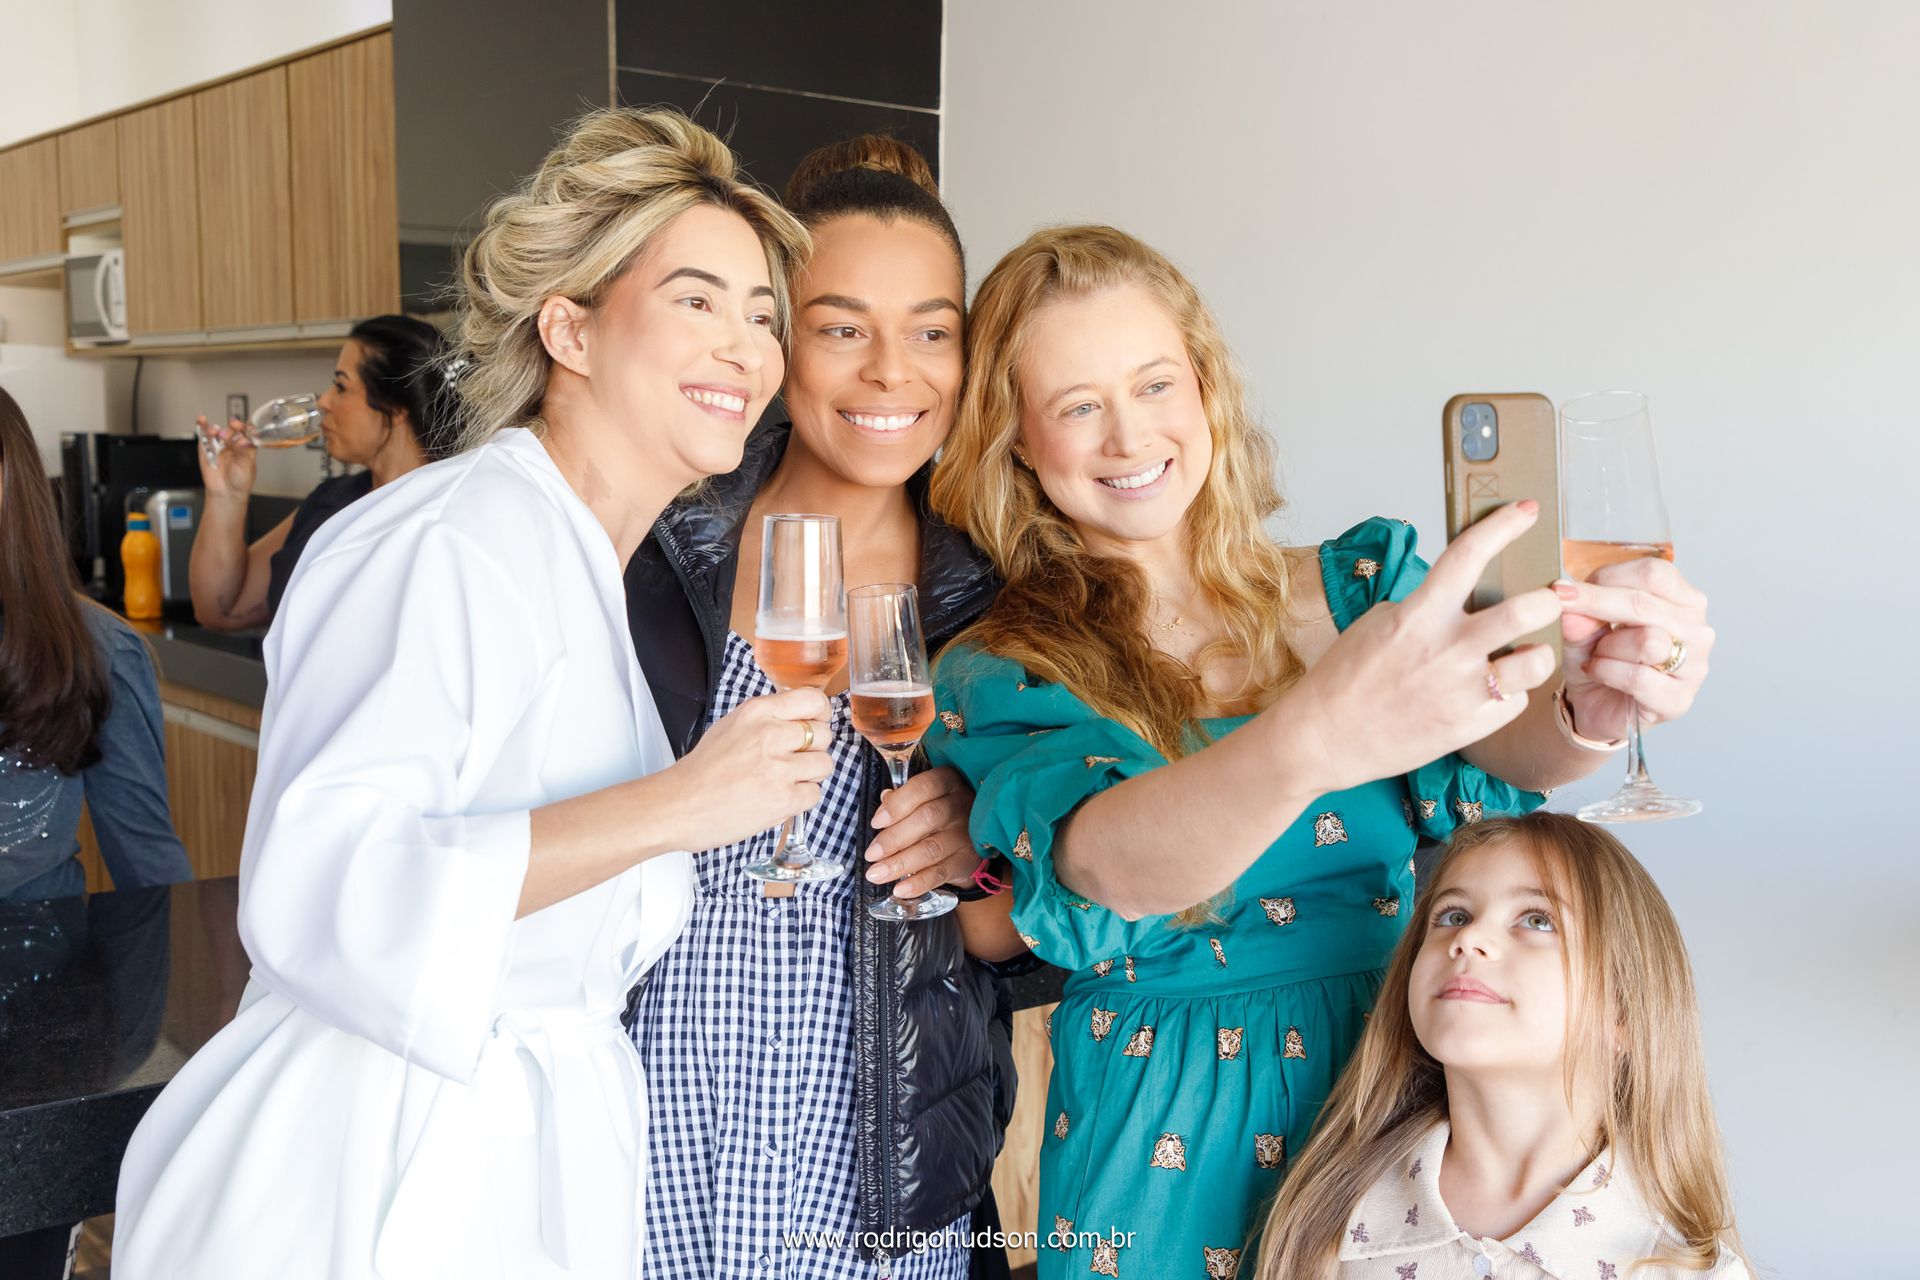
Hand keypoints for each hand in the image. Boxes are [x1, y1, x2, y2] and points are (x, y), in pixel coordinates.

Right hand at [196, 415, 256, 500]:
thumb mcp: (247, 465)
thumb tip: (243, 439)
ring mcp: (219, 445)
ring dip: (215, 428)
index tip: (239, 426)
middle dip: (228, 431)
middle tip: (226, 436)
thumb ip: (244, 451)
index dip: (243, 427)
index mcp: (246, 446)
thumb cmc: (241, 480)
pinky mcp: (206, 449)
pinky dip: (201, 426)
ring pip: (216, 431)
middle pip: (230, 431)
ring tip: (214, 431)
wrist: (226, 492)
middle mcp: (232, 444)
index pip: (245, 431)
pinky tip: (201, 419)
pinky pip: (203, 436)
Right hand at [669, 687, 832, 851]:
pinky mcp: (784, 798)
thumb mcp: (732, 725)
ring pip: (824, 764)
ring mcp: (779, 768)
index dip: (820, 714)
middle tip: (792, 759)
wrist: (679, 805)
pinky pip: (815, 794)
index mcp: (758, 712)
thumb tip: (801, 717)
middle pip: (824, 734)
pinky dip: (800, 799)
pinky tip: (777, 797)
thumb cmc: (703, 769)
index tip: (815, 723)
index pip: (813, 700)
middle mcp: (770, 734)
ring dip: (809, 775)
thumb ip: (768, 718)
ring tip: (784, 780)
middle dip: (813, 748)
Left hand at [862, 767, 980, 899]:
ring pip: (931, 848)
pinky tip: (899, 889)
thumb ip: (902, 800)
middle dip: (893, 838)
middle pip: (926, 819)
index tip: (876, 822)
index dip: (897, 804)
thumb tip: (883, 805)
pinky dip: (918, 882)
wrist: (972, 839)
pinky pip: (941, 873)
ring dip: (900, 863)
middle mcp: (960, 805)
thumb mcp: (924, 798)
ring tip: (876, 874)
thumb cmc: (938, 813)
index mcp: (947, 783)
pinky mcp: (967, 860)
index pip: (923, 787)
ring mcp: (966, 834)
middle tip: (871, 854)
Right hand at [1280, 502, 1563, 795]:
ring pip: (1537, 661)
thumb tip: (1461, 595)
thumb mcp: (1377, 623)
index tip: (1526, 511)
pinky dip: (1511, 692)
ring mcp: (1460, 692)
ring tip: (1524, 652)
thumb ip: (1424, 605)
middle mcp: (1445, 650)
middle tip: (1550, 598)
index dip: (1504, 526)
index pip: (1469, 555)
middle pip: (1526, 610)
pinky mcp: (1469, 727)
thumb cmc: (1344, 679)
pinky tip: (1490, 690)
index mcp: (1418, 616)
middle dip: (1550, 598)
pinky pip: (1517, 701)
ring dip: (1538, 651)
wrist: (1324, 737)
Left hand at [1556, 558, 1712, 741]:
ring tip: (1596, 654)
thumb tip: (1566, 597)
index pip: (1655, 573)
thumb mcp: (1582, 629)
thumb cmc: (1600, 658)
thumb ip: (1579, 613)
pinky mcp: (1679, 700)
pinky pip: (1638, 677)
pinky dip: (1607, 672)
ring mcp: (1694, 666)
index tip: (1569, 587)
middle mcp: (1696, 629)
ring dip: (1608, 646)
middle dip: (1596, 603)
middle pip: (1646, 604)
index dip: (1608, 576)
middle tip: (1561, 604)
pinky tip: (1596, 672)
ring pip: (1648, 640)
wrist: (1597, 706)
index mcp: (1682, 600)